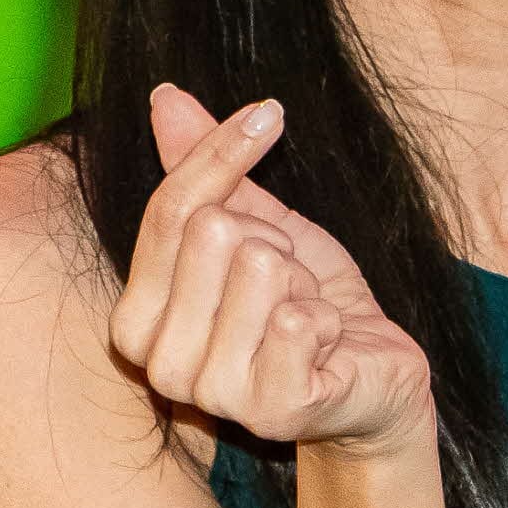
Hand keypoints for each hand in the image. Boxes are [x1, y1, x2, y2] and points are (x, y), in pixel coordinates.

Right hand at [113, 86, 432, 456]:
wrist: (369, 378)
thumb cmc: (302, 301)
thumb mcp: (256, 225)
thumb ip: (205, 170)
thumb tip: (165, 96)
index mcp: (138, 317)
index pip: (171, 208)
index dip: (224, 152)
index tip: (269, 115)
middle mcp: (159, 363)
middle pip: (214, 231)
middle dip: (273, 240)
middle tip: (288, 282)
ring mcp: (211, 392)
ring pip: (259, 268)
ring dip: (302, 282)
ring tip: (304, 317)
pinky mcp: (270, 410)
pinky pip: (298, 320)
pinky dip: (328, 319)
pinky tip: (325, 348)